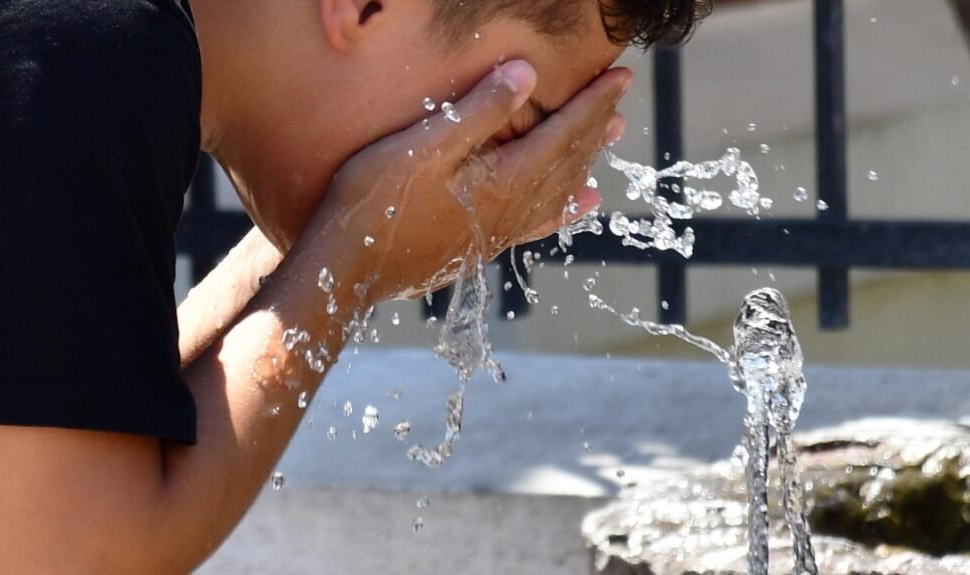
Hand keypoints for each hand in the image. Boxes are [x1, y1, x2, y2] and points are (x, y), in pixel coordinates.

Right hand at [311, 60, 630, 301]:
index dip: (594, 103)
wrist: (348, 270)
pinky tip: (581, 205)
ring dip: (587, 159)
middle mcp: (513, 209)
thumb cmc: (376, 201)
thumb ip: (479, 111)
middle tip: (621, 95)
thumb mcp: (424, 145)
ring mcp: (500, 231)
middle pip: (569, 160)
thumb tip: (526, 73)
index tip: (620, 77)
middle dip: (597, 124)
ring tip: (611, 137)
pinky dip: (567, 208)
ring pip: (560, 189)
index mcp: (505, 180)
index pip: (565, 133)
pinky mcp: (483, 246)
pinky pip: (540, 223)